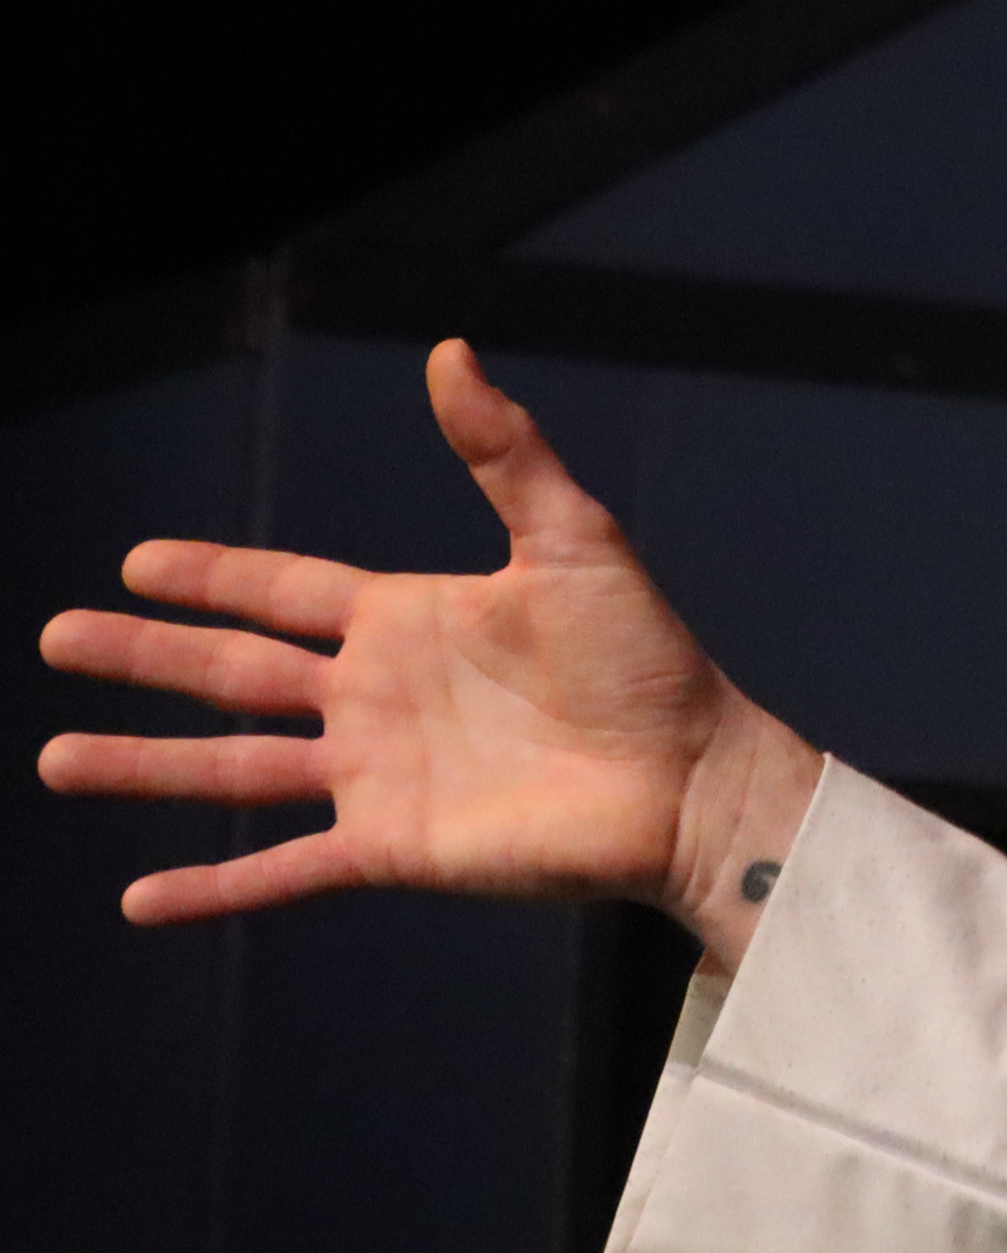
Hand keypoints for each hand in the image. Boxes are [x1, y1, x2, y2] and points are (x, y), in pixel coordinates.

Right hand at [37, 340, 820, 964]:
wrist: (696, 777)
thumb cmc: (649, 662)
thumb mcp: (575, 541)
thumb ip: (506, 453)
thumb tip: (451, 350)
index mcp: (410, 621)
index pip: (284, 590)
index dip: (213, 576)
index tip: (136, 563)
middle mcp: (377, 697)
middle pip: (233, 673)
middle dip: (145, 657)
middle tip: (54, 638)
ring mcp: (377, 775)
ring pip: (233, 770)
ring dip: (145, 767)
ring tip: (54, 759)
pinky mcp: (393, 847)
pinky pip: (281, 871)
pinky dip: (211, 888)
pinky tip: (137, 901)